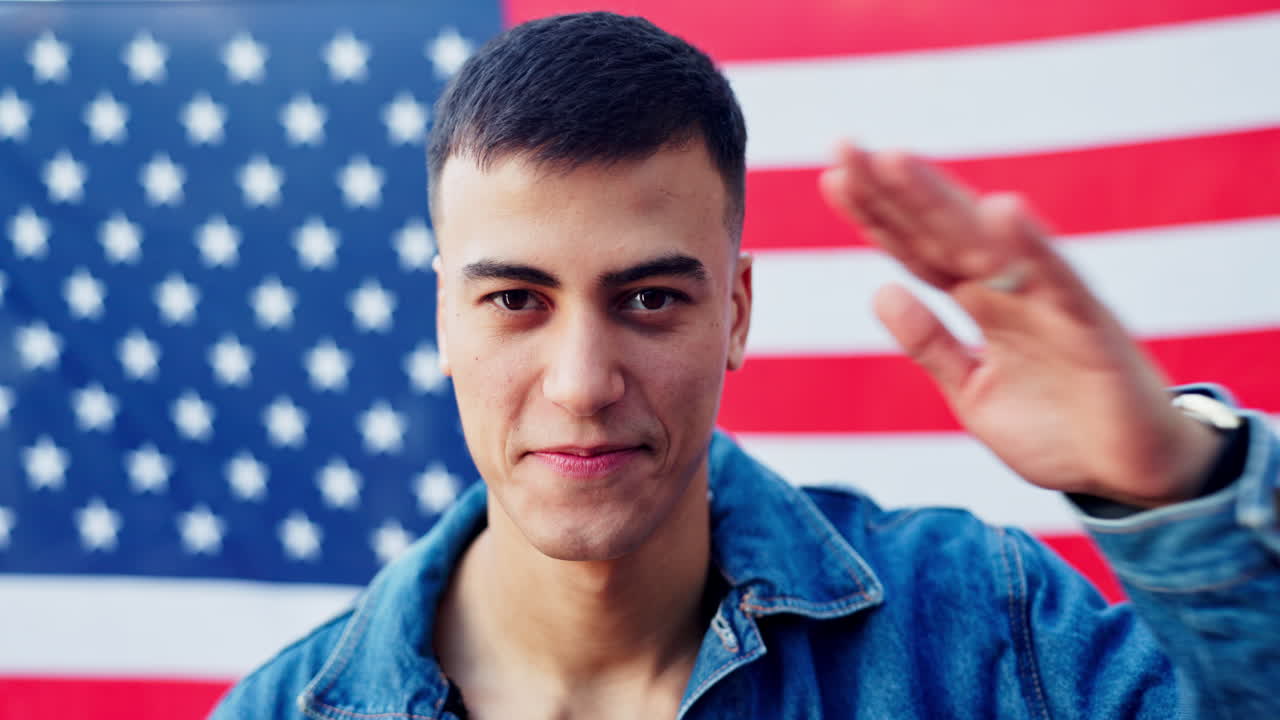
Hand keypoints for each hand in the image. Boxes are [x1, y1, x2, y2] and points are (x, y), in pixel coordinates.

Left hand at [818, 143, 1221, 507]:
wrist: (1134, 476)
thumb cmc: (1058, 429)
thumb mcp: (971, 390)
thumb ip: (930, 343)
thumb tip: (879, 291)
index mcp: (980, 302)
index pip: (917, 249)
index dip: (877, 214)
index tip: (832, 176)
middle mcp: (1010, 289)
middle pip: (940, 231)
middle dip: (892, 190)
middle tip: (843, 145)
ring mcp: (1049, 303)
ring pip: (987, 242)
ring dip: (941, 200)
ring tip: (895, 160)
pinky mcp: (1091, 328)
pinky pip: (1060, 282)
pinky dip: (1032, 247)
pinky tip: (1003, 210)